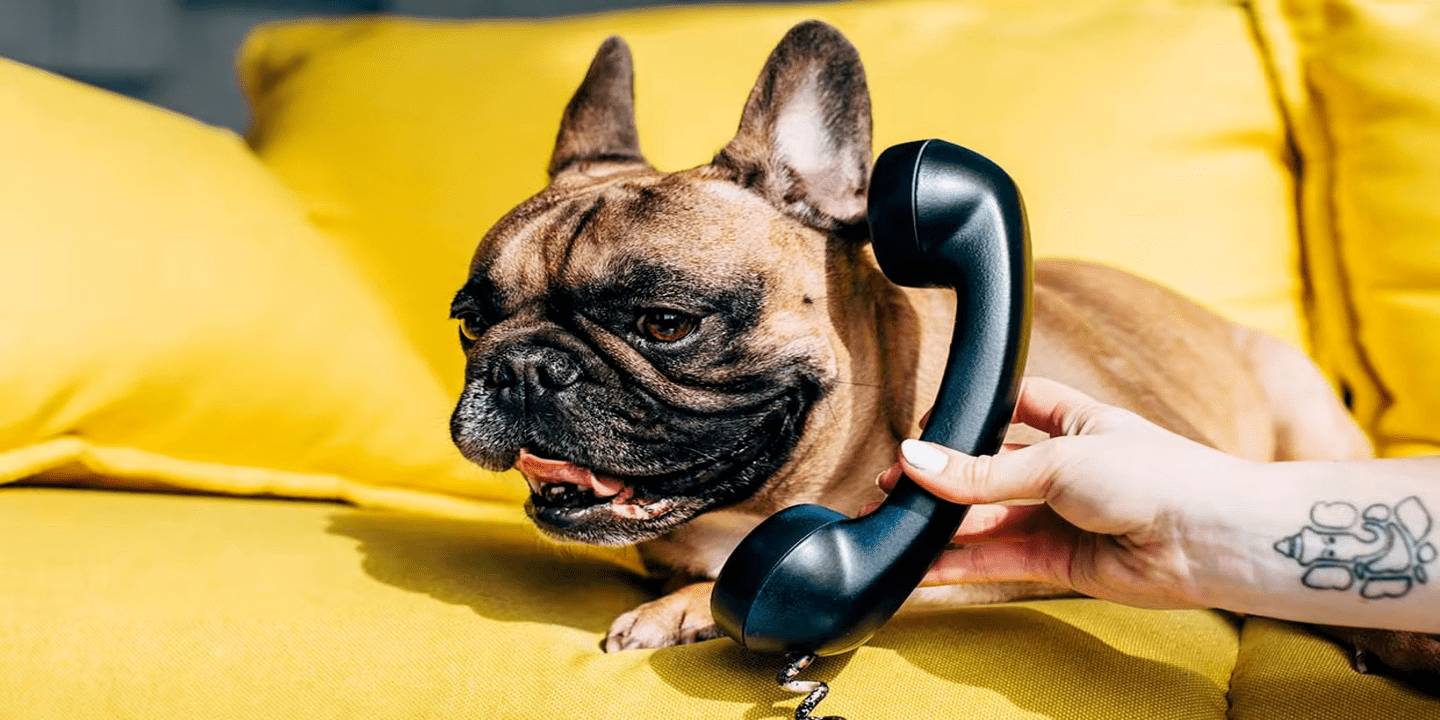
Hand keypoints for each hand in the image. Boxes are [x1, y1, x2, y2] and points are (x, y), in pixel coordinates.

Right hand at [874, 377, 1262, 609]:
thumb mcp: (1057, 460)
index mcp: (1075, 422)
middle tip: (893, 490)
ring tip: (895, 528)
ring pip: (988, 519)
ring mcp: (1060, 516)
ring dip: (943, 526)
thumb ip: (982, 472)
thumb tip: (915, 461)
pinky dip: (961, 564)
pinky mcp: (1059, 562)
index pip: (1013, 407)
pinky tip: (924, 567)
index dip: (973, 416)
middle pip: (989, 471)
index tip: (929, 431)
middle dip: (943, 481)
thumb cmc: (1156, 476)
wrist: (1209, 539)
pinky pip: (999, 560)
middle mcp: (1065, 468)